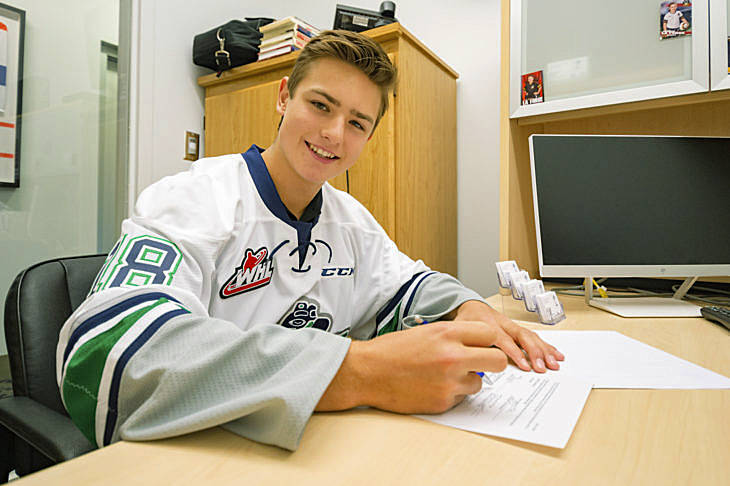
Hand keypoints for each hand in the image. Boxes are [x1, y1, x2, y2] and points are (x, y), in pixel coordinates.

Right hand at [317, 320, 507, 413]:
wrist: (366, 372)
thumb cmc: (392, 350)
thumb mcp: (425, 332)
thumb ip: (454, 337)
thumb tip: (480, 345)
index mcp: (447, 333)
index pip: (490, 334)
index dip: (489, 341)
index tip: (484, 345)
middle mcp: (452, 356)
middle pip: (497, 361)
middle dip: (492, 362)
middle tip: (480, 364)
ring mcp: (449, 381)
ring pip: (479, 383)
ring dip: (466, 380)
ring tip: (442, 376)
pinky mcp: (442, 402)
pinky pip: (460, 398)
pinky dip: (450, 394)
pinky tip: (430, 386)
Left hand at [449, 300, 564, 372]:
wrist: (472, 306)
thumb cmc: (467, 321)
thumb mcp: (461, 332)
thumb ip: (467, 346)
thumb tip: (471, 366)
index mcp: (490, 325)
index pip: (505, 340)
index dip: (516, 353)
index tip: (525, 366)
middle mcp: (504, 325)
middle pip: (523, 337)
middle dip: (535, 352)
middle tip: (542, 367)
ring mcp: (513, 326)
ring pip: (531, 336)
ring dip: (544, 350)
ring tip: (554, 363)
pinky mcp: (518, 329)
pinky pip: (535, 336)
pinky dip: (546, 346)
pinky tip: (556, 354)